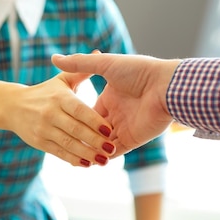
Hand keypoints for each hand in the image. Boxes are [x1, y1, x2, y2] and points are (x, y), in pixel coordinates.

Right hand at [6, 70, 115, 167]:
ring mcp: (44, 129)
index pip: (79, 110)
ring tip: (104, 160)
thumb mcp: (61, 80)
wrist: (12, 106)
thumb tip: (98, 52)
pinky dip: (73, 160)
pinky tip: (87, 164)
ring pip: (68, 144)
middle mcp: (50, 113)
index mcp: (60, 97)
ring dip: (87, 154)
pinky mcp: (39, 143)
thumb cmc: (44, 92)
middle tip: (111, 148)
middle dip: (94, 141)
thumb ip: (81, 70)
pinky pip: (59, 153)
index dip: (94, 121)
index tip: (109, 130)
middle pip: (76, 129)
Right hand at [52, 52, 180, 156]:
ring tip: (71, 153)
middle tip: (61, 140)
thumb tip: (54, 58)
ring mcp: (124, 128)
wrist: (165, 85)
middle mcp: (115, 113)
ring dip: (89, 148)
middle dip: (79, 136)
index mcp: (109, 96)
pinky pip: (114, 153)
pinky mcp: (132, 140)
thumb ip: (80, 64)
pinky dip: (102, 157)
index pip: (87, 111)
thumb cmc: (137, 71)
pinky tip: (88, 161)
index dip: (75, 117)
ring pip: (101, 143)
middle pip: (92, 129)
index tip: (57, 122)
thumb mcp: (105, 64)